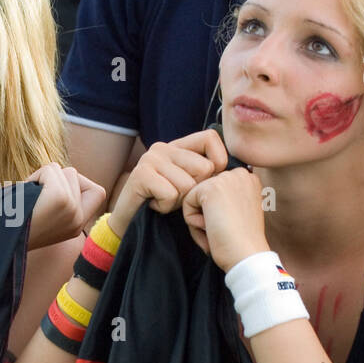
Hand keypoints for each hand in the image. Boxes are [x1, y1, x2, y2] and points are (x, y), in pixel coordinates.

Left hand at [24, 164, 104, 249]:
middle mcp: (78, 220)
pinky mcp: (60, 199)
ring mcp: (72, 209)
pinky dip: (36, 176)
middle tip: (35, 198)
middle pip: (75, 175)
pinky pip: (51, 169)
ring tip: (29, 198)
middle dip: (54, 178)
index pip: (98, 193)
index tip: (56, 191)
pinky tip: (25, 195)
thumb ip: (61, 200)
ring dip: (44, 177)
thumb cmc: (12, 225)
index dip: (79, 184)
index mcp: (76, 226)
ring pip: (64, 171)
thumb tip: (59, 172)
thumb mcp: (45, 216)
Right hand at [108, 132, 228, 236]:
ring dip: (179, 202)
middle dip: (195, 191)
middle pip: (204, 167)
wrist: (129, 224)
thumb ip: (206, 172)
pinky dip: (166, 207)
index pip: (211, 138)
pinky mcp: (140, 175)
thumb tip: (234, 170)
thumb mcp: (189, 185)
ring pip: (188, 184)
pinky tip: (155, 205)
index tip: (207, 182)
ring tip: (164, 201)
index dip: (218, 161)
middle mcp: (163, 147)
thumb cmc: (164, 205)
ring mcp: (150, 159)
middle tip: (177, 196)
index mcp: (178, 146)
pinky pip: (171, 194)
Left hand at [180, 167, 268, 271]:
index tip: (230, 226)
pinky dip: (193, 222)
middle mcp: (240, 174)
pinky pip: (186, 203)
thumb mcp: (239, 212)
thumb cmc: (242, 241)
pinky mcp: (210, 188)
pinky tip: (210, 228)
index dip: (217, 212)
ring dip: (200, 219)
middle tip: (222, 230)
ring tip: (217, 230)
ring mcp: (226, 179)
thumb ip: (225, 199)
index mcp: (249, 179)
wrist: (247, 255)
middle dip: (207, 214)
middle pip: (204, 192)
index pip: (215, 190)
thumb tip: (203, 198)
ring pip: (195, 197)